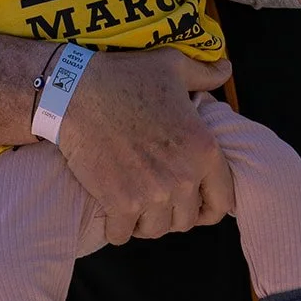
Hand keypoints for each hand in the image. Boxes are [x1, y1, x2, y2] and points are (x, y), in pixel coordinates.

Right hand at [56, 48, 233, 245]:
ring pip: (155, 230)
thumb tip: (226, 68)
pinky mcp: (119, 203)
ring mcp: (151, 193)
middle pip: (186, 221)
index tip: (193, 203)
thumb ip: (205, 74)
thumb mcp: (172, 65)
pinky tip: (112, 209)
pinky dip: (116, 227)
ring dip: (145, 221)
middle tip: (156, 197)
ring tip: (135, 202)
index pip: (222, 202)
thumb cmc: (125, 76)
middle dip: (172, 212)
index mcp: (204, 149)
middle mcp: (183, 177)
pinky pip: (122, 235)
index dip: (208, 206)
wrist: (75, 91)